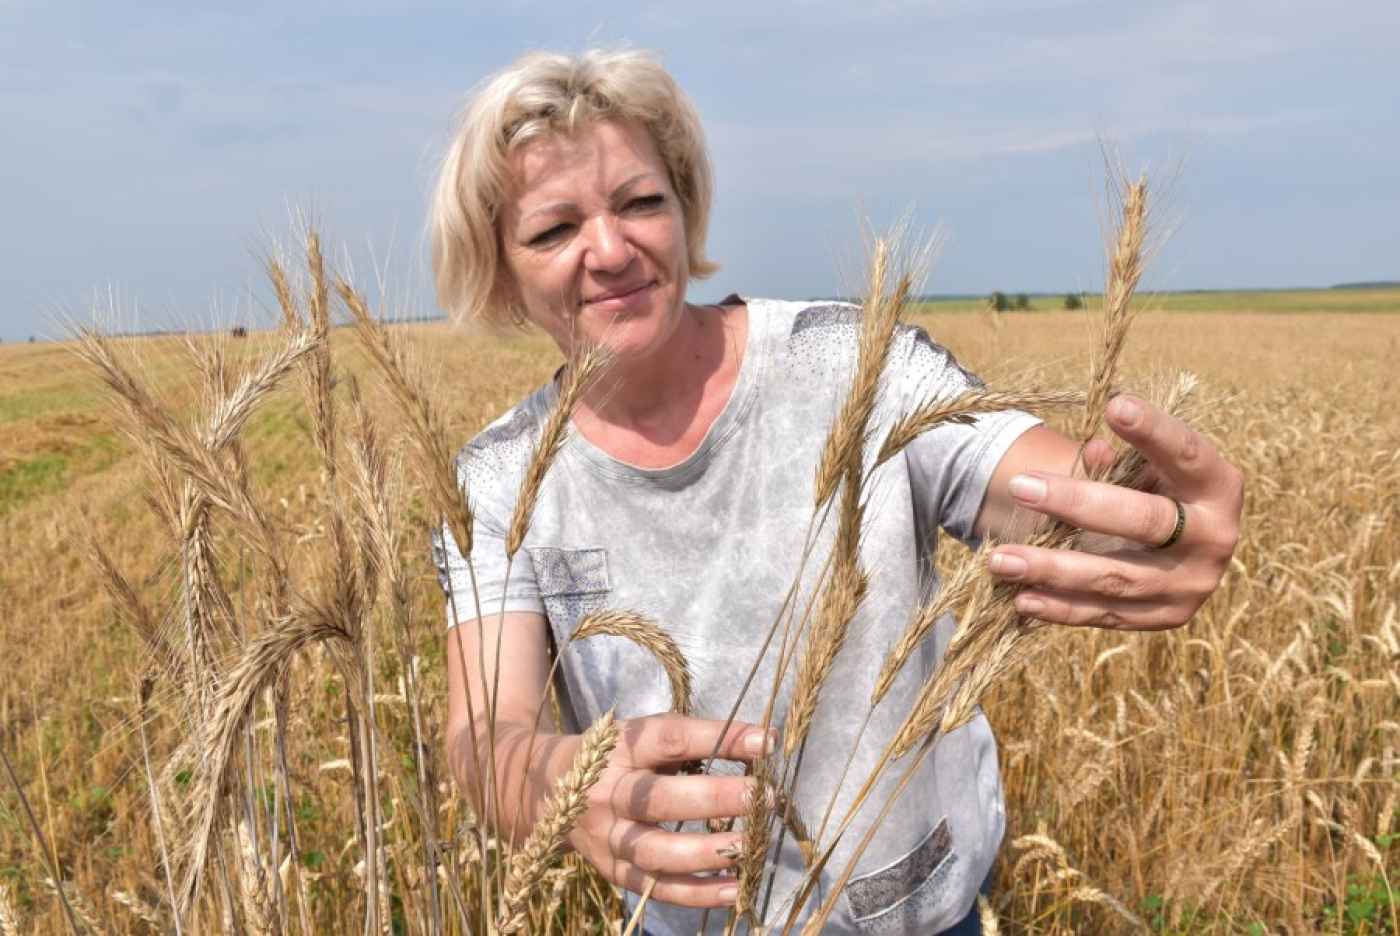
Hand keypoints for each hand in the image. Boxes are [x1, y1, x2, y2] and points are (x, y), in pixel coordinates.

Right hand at [565, 713, 774, 907]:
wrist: (545, 788)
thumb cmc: (617, 756)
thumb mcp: (644, 734)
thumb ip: (695, 738)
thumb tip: (760, 745)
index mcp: (622, 748)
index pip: (671, 739)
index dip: (718, 739)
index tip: (763, 743)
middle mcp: (609, 793)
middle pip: (660, 800)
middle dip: (715, 798)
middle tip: (762, 797)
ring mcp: (608, 837)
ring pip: (657, 851)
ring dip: (708, 852)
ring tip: (750, 846)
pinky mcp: (613, 870)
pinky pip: (656, 887)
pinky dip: (696, 893)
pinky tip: (735, 888)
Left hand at [987, 395, 1243, 629]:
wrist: (1178, 548)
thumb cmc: (1152, 489)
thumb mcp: (1145, 467)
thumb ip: (1120, 461)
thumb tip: (1090, 453)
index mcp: (1218, 487)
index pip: (1188, 454)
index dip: (1155, 432)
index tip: (1114, 406)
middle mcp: (1214, 537)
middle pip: (1145, 521)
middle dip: (1078, 503)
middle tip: (1021, 486)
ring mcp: (1192, 584)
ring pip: (1115, 577)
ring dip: (1051, 568)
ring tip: (999, 559)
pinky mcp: (1165, 617)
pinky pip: (1105, 613)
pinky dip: (1060, 608)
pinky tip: (1022, 597)